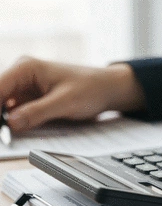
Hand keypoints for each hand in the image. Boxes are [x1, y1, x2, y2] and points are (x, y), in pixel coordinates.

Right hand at [0, 56, 145, 131]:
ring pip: (6, 108)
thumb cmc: (91, 88)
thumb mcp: (65, 102)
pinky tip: (16, 134)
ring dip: (6, 122)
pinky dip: (16, 123)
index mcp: (26, 68)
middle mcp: (22, 76)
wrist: (107, 90)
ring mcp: (27, 89)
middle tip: (4, 136)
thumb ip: (38, 112)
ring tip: (8, 137)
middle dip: (0, 117)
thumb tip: (11, 123)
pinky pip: (19, 113)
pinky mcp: (33, 101)